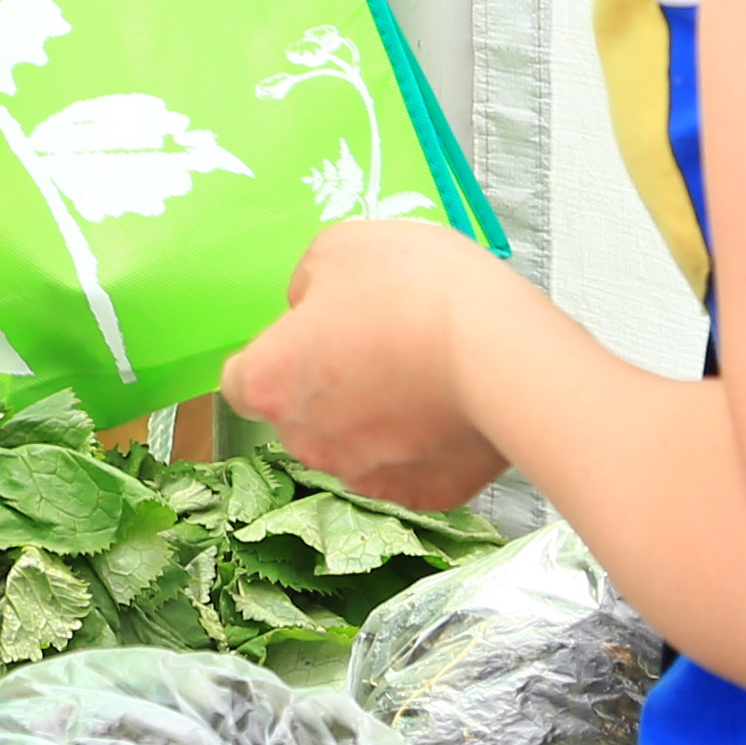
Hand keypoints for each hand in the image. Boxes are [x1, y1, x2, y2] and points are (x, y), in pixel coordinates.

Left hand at [224, 217, 517, 512]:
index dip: (279, 355)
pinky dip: (429, 445)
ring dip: (381, 416)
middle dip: (334, 386)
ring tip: (428, 370)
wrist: (501, 353)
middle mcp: (306, 440)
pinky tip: (454, 405)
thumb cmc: (415, 292)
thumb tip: (310, 307)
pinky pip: (414, 468)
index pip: (244, 380)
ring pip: (359, 444)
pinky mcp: (423, 495)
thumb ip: (308, 284)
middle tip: (384, 343)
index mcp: (269, 382)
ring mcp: (364, 474)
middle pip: (305, 414)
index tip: (314, 335)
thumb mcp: (339, 249)